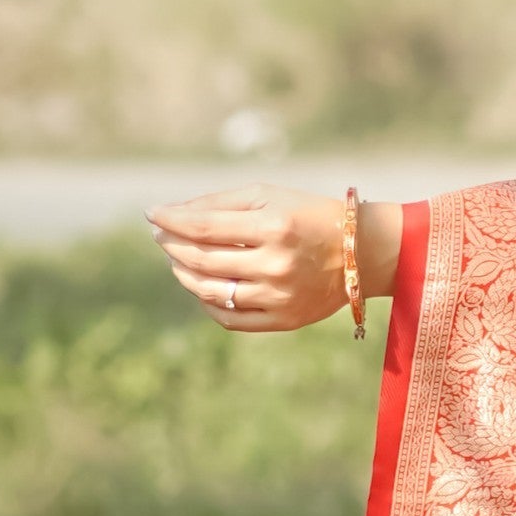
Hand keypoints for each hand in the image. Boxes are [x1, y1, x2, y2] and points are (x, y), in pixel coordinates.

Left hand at [147, 184, 401, 333]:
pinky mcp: (285, 320)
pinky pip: (231, 319)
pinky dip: (208, 304)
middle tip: (162, 236)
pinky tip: (203, 288)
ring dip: (185, 274)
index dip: (171, 221)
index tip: (152, 215)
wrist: (363, 252)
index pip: (204, 227)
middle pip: (202, 260)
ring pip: (211, 292)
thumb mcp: (270, 196)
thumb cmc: (310, 215)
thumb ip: (220, 203)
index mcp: (273, 227)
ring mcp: (279, 297)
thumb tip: (173, 214)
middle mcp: (275, 265)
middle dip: (172, 245)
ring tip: (178, 260)